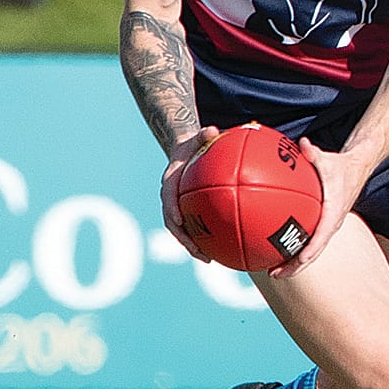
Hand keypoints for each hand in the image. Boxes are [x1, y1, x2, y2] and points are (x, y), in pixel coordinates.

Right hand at [159, 126, 221, 258]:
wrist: (184, 152)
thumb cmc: (193, 144)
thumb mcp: (197, 136)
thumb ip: (203, 134)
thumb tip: (212, 129)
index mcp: (171, 180)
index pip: (168, 196)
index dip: (172, 209)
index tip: (179, 220)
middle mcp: (171, 197)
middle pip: (172, 222)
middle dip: (183, 238)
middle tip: (198, 251)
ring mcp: (177, 206)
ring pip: (181, 231)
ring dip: (193, 246)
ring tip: (209, 259)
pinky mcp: (187, 212)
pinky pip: (194, 228)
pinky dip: (204, 240)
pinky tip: (220, 251)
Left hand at [270, 137, 364, 279]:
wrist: (356, 170)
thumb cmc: (340, 165)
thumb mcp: (328, 159)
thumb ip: (314, 153)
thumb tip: (302, 144)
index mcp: (333, 212)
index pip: (323, 234)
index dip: (311, 248)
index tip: (298, 259)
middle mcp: (331, 224)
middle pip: (314, 252)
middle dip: (295, 266)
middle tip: (274, 274)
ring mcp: (327, 228)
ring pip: (310, 252)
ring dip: (292, 265)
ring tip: (271, 272)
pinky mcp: (322, 226)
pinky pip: (308, 243)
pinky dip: (293, 251)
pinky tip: (274, 252)